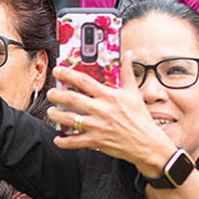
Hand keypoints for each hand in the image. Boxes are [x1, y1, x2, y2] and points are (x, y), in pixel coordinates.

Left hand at [46, 66, 178, 175]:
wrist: (147, 143)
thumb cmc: (140, 118)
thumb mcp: (134, 93)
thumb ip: (128, 72)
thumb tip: (129, 54)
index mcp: (109, 96)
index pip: (84, 81)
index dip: (67, 74)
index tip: (57, 70)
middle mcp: (101, 110)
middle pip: (71, 98)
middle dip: (56, 94)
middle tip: (51, 93)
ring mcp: (97, 126)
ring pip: (69, 119)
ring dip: (56, 114)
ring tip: (51, 111)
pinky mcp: (96, 141)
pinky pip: (74, 141)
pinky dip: (63, 140)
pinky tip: (58, 137)